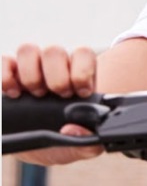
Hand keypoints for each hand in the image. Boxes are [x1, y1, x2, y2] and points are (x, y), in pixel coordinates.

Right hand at [2, 44, 104, 163]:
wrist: (44, 146)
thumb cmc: (67, 139)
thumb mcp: (82, 146)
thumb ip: (88, 141)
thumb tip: (73, 130)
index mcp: (80, 76)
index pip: (83, 55)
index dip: (82, 71)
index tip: (80, 93)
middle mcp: (56, 68)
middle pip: (54, 51)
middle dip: (55, 76)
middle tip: (57, 95)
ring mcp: (31, 70)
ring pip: (28, 50)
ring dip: (30, 73)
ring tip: (34, 94)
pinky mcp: (9, 77)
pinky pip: (5, 62)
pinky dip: (5, 74)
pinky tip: (12, 93)